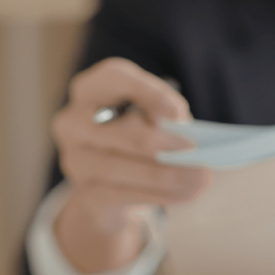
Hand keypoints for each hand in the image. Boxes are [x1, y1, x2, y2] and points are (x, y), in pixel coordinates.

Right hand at [51, 58, 210, 273]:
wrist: (112, 186)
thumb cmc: (139, 137)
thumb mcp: (154, 115)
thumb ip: (166, 114)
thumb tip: (181, 134)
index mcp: (93, 88)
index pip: (115, 79)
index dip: (147, 94)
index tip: (175, 113)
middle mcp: (74, 120)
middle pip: (120, 130)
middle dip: (161, 143)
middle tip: (194, 152)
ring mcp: (75, 158)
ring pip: (120, 167)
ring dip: (166, 175)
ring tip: (200, 179)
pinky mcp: (85, 193)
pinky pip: (123, 195)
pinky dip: (159, 195)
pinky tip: (185, 194)